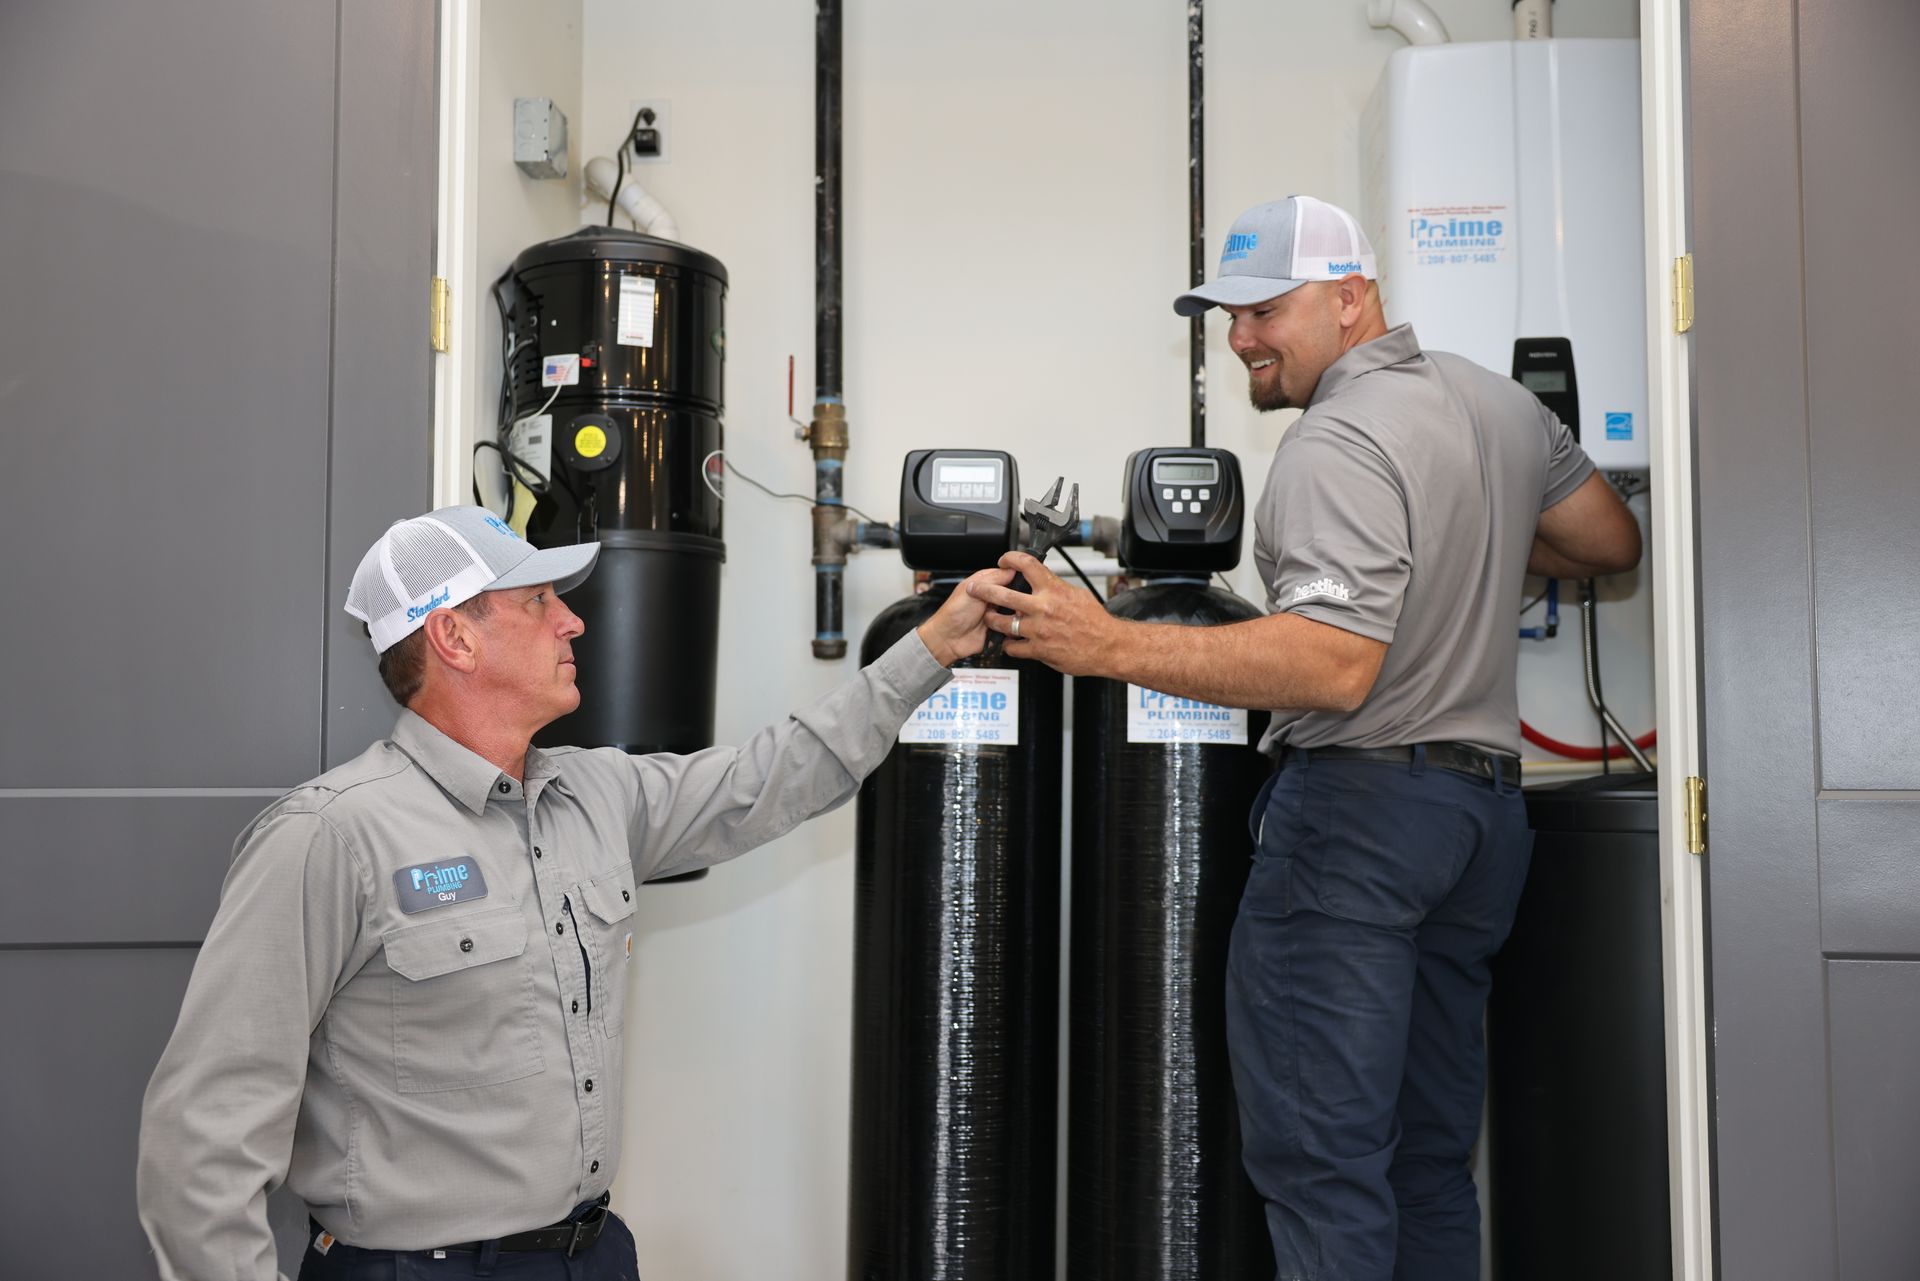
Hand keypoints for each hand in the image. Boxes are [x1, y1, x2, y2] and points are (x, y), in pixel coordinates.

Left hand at [917, 567, 1016, 665]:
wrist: (949, 639)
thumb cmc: (954, 613)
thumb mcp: (973, 590)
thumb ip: (993, 579)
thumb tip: (1012, 569)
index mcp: (983, 583)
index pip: (1005, 574)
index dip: (1014, 576)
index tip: (1023, 580)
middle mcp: (991, 597)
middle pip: (1012, 593)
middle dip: (1017, 597)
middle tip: (1017, 601)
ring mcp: (995, 612)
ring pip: (1015, 610)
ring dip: (1015, 613)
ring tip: (1013, 614)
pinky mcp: (998, 627)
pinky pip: (1012, 626)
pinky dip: (1013, 626)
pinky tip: (1010, 625)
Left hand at [967, 551, 1117, 675]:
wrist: (1108, 646)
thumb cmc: (1096, 622)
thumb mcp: (1078, 594)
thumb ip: (1056, 587)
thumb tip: (1045, 580)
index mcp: (1053, 590)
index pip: (1026, 565)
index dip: (1010, 559)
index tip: (1004, 560)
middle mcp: (1043, 608)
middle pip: (1003, 594)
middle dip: (983, 591)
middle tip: (974, 590)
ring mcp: (1038, 630)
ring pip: (1002, 623)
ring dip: (992, 620)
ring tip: (989, 619)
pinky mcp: (1039, 650)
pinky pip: (1013, 647)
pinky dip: (1009, 645)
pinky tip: (1010, 642)